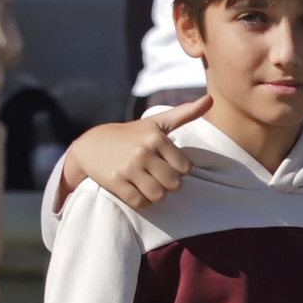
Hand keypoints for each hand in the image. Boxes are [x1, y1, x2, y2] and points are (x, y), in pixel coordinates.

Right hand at [59, 94, 211, 209]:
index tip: (167, 165)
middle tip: (159, 178)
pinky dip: (142, 202)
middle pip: (174, 184)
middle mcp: (143, 151)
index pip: (185, 168)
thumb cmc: (131, 135)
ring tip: (149, 186)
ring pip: (159, 195)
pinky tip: (137, 192)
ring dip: (157, 195)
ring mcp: (129, 168)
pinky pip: (140, 202)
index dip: (179, 171)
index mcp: (156, 137)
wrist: (90, 145)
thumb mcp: (157, 123)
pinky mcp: (116, 182)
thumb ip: (184, 113)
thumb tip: (211, 99)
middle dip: (169, 184)